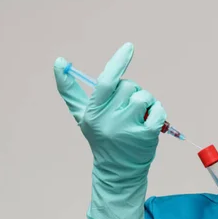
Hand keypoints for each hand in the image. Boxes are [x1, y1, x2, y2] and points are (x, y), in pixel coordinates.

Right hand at [54, 43, 166, 218]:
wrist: (117, 171)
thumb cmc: (101, 138)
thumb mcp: (83, 116)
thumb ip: (70, 90)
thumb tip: (59, 61)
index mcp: (92, 113)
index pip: (106, 82)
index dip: (118, 62)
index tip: (129, 47)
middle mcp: (109, 121)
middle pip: (128, 86)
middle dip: (132, 91)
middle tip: (128, 107)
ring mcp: (128, 129)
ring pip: (144, 96)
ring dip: (146, 101)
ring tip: (139, 115)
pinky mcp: (146, 136)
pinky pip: (158, 110)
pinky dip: (158, 112)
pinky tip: (151, 121)